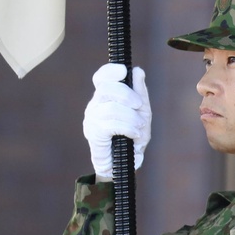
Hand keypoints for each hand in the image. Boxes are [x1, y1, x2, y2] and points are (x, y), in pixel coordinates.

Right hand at [83, 63, 150, 179]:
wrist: (123, 164)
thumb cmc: (131, 137)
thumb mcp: (142, 112)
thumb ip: (140, 92)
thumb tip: (138, 71)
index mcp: (105, 97)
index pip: (101, 78)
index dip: (110, 71)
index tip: (123, 70)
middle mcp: (95, 106)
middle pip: (105, 89)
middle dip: (126, 94)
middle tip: (139, 105)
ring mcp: (92, 120)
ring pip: (110, 108)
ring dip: (130, 117)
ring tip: (139, 126)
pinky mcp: (94, 135)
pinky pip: (110, 125)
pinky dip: (127, 127)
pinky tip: (134, 134)